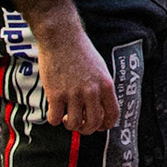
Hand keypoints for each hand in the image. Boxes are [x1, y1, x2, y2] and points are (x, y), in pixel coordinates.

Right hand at [13, 0, 118, 133]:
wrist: (61, 37)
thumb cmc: (80, 51)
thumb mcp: (100, 68)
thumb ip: (100, 88)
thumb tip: (98, 109)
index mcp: (106, 85)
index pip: (112, 115)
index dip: (105, 125)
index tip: (98, 126)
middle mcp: (92, 91)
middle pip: (93, 124)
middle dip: (86, 129)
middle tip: (79, 123)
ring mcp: (73, 94)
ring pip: (74, 124)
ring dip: (69, 124)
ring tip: (66, 116)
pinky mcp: (55, 94)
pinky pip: (55, 119)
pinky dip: (54, 119)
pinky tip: (54, 110)